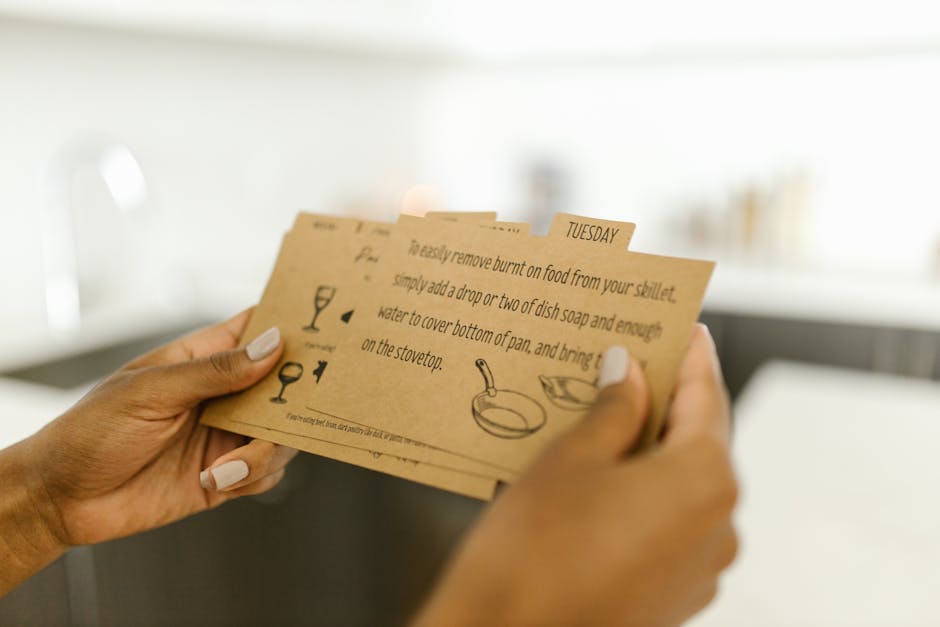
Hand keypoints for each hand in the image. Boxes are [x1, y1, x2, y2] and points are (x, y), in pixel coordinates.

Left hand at [1, 310, 296, 593]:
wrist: (61, 500)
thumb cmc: (91, 431)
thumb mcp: (151, 392)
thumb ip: (215, 372)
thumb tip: (272, 346)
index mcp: (202, 359)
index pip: (256, 331)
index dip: (291, 326)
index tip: (323, 334)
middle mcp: (222, 395)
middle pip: (284, 387)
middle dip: (296, 398)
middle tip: (296, 410)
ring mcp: (225, 435)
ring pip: (282, 435)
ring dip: (264, 452)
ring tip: (223, 466)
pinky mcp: (224, 476)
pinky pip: (266, 474)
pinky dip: (253, 479)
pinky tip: (214, 481)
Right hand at [414, 325, 737, 626]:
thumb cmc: (532, 556)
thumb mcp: (568, 460)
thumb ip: (612, 409)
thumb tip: (629, 372)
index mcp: (704, 481)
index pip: (707, 396)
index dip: (690, 356)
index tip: (682, 326)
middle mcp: (719, 527)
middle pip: (698, 441)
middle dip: (664, 402)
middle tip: (629, 362)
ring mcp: (701, 569)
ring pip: (681, 485)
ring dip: (650, 450)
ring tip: (605, 417)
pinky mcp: (675, 596)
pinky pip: (669, 524)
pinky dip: (644, 493)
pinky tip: (603, 476)